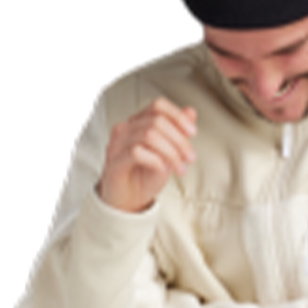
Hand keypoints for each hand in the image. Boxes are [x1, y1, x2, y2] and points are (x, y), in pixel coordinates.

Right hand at [96, 98, 196, 213]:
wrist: (128, 201)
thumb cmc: (144, 176)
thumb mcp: (168, 153)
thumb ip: (177, 133)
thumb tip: (190, 112)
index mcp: (139, 122)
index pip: (158, 106)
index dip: (178, 116)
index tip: (192, 132)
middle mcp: (126, 129)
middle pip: (157, 121)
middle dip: (179, 140)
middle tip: (190, 157)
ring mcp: (118, 143)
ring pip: (148, 135)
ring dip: (171, 152)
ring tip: (180, 168)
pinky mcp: (115, 161)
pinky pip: (136, 152)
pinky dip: (155, 161)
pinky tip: (163, 170)